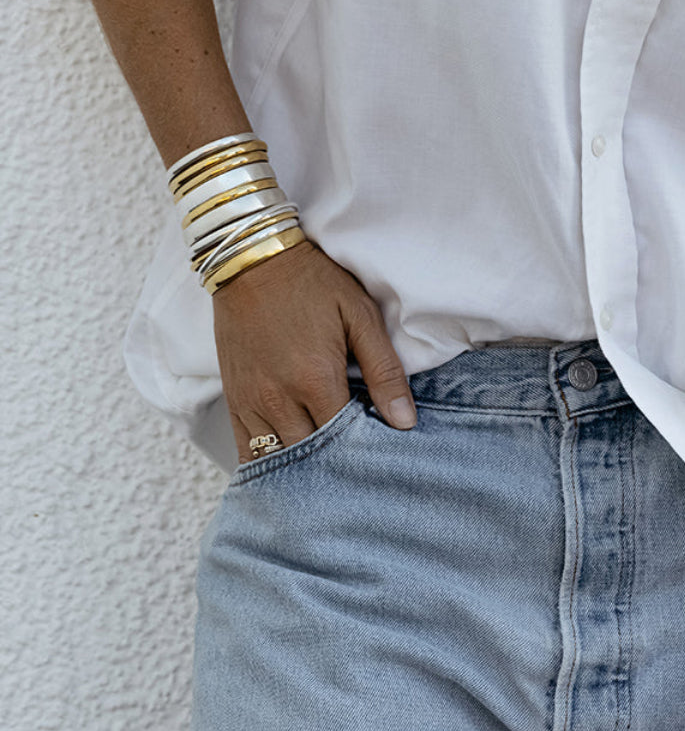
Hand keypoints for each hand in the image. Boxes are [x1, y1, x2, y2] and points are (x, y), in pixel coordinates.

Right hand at [212, 239, 417, 462]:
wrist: (250, 259)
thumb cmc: (312, 284)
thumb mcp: (360, 316)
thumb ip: (384, 371)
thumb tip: (405, 422)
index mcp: (315, 380)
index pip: (345, 441)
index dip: (365, 452)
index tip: (382, 455)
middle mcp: (278, 399)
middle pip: (312, 458)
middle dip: (338, 465)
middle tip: (361, 466)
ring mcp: (250, 402)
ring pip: (279, 460)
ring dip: (305, 469)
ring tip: (330, 470)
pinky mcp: (233, 399)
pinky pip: (246, 450)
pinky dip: (268, 465)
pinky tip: (292, 469)